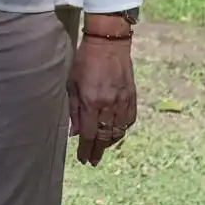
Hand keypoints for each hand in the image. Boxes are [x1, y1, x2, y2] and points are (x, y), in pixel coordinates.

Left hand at [68, 29, 136, 166]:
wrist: (108, 44)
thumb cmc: (84, 60)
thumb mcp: (71, 83)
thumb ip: (73, 109)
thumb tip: (74, 132)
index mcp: (91, 102)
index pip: (88, 134)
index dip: (85, 149)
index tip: (83, 159)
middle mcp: (108, 105)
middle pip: (104, 136)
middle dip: (97, 151)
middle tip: (93, 160)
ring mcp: (122, 102)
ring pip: (118, 131)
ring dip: (110, 142)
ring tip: (102, 148)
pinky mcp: (132, 97)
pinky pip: (129, 120)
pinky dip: (122, 130)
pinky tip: (116, 133)